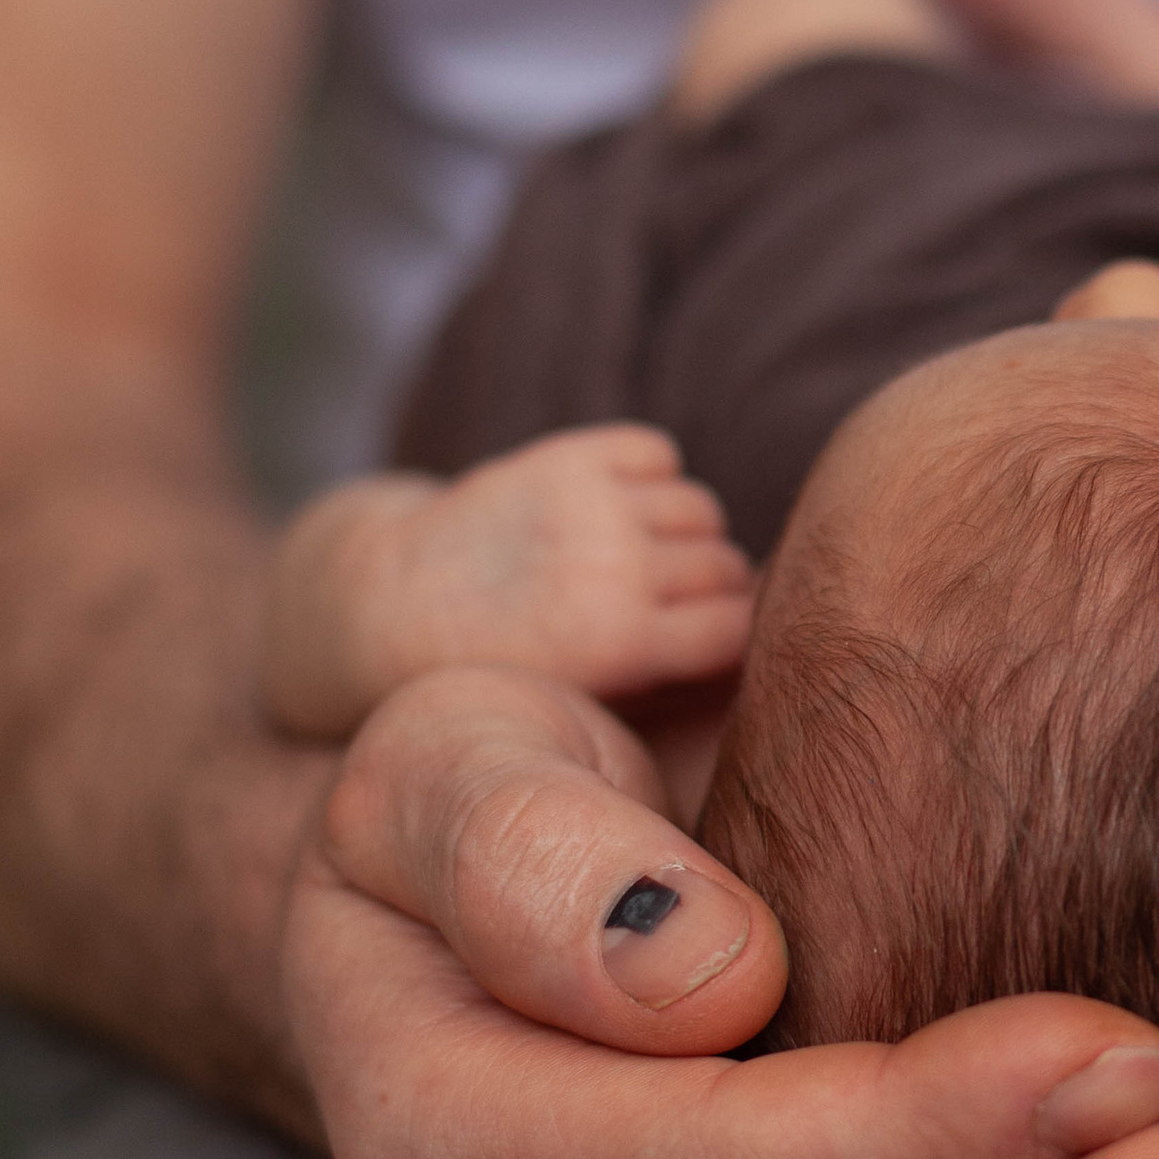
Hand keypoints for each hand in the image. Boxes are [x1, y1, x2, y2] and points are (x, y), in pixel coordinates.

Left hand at [264, 425, 756, 736]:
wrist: (392, 609)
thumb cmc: (505, 676)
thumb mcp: (590, 706)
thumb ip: (672, 686)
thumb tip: (766, 658)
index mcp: (620, 642)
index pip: (739, 626)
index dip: (735, 637)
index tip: (714, 648)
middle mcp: (611, 565)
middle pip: (727, 566)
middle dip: (713, 588)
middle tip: (677, 606)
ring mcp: (589, 504)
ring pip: (700, 508)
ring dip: (685, 533)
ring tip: (645, 558)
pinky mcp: (566, 455)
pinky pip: (657, 452)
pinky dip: (650, 476)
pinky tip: (618, 509)